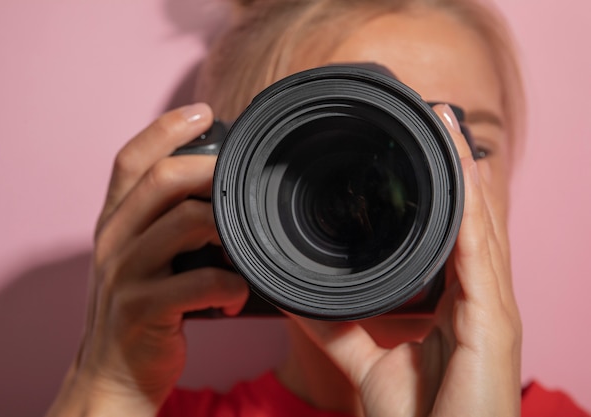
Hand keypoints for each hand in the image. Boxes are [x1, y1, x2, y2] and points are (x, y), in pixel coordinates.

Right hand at [46, 103, 248, 415]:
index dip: (165, 128)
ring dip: (229, 229)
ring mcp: (125, 274)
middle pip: (161, 180)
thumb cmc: (141, 309)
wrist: (111, 375)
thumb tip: (219, 195)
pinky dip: (231, 285)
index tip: (204, 111)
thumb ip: (164, 224)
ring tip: (248, 244)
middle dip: (210, 169)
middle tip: (244, 177)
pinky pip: (199, 283)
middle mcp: (113, 240)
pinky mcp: (142, 310)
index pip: (130, 159)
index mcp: (114, 222)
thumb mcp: (140, 259)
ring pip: (184, 224)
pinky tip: (238, 296)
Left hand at [290, 104, 521, 416]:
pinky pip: (481, 257)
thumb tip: (294, 290)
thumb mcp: (361, 353)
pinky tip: (463, 176)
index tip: (419, 147)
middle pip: (469, 218)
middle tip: (435, 118)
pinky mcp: (495, 324)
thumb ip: (333, 320)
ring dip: (465, 174)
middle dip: (454, 167)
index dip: (442, 188)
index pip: (450, 232)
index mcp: (456, 301)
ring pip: (480, 226)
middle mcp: (480, 298)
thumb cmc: (410, 411)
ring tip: (447, 127)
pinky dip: (472, 212)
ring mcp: (493, 309)